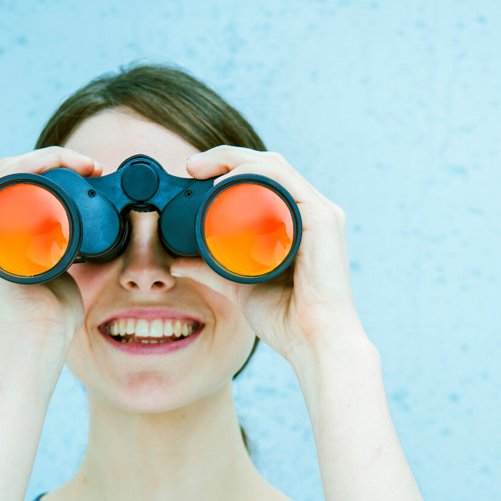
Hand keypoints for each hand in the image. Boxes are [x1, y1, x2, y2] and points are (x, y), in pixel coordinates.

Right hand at [0, 146, 101, 350]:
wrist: (40, 334)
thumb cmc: (53, 310)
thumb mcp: (63, 267)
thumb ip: (68, 248)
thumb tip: (95, 233)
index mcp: (1, 227)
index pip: (25, 178)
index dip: (59, 164)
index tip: (94, 170)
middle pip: (15, 170)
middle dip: (57, 159)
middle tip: (93, 166)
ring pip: (6, 172)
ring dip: (45, 159)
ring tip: (82, 165)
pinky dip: (23, 168)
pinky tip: (49, 163)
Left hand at [169, 147, 368, 366]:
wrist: (314, 343)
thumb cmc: (288, 321)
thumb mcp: (240, 287)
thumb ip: (212, 271)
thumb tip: (178, 263)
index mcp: (300, 222)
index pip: (264, 177)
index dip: (227, 167)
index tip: (193, 173)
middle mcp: (313, 211)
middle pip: (267, 165)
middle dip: (225, 156)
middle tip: (191, 166)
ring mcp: (320, 213)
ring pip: (273, 166)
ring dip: (234, 159)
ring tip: (203, 170)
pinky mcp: (322, 219)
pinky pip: (284, 180)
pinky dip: (253, 172)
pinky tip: (228, 180)